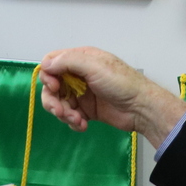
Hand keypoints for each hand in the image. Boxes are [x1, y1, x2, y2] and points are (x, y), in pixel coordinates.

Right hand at [39, 47, 185, 144]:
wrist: (141, 108)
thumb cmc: (120, 83)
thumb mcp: (94, 66)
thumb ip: (68, 62)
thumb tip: (44, 65)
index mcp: (80, 59)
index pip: (52, 62)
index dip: (48, 75)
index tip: (55, 87)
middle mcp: (78, 75)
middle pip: (52, 86)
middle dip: (53, 100)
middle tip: (61, 112)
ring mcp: (82, 94)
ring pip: (59, 103)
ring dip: (63, 113)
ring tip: (76, 121)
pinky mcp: (86, 110)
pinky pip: (70, 116)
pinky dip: (72, 122)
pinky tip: (82, 125)